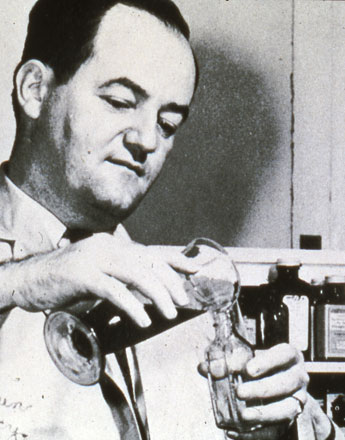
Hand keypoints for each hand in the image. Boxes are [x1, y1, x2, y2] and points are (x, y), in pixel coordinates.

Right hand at [4, 233, 199, 325]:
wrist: (30, 278)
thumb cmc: (67, 279)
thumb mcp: (99, 272)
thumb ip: (122, 275)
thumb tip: (150, 290)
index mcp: (114, 245)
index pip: (151, 250)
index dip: (174, 259)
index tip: (195, 268)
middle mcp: (108, 246)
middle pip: (149, 262)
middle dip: (170, 282)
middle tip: (182, 301)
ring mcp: (95, 258)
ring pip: (137, 273)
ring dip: (158, 295)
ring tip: (169, 313)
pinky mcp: (83, 274)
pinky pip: (115, 290)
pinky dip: (133, 305)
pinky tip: (142, 320)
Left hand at [199, 343, 309, 439]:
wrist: (276, 382)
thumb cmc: (258, 365)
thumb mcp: (247, 358)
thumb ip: (226, 362)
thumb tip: (205, 368)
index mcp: (289, 357)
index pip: (284, 354)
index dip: (268, 362)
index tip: (248, 369)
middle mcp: (297, 377)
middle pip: (286, 383)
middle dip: (263, 389)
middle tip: (240, 392)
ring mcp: (297, 400)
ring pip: (287, 409)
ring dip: (264, 414)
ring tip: (243, 415)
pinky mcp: (290, 420)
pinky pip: (277, 430)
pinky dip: (256, 433)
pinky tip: (235, 431)